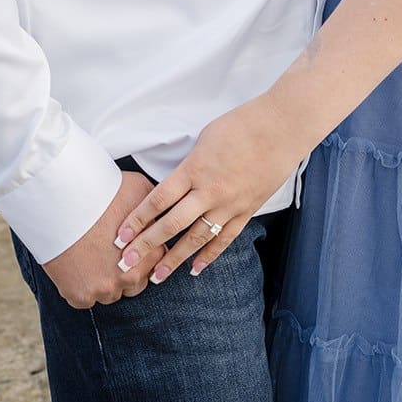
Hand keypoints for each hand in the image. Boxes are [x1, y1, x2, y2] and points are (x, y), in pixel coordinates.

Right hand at [41, 171, 165, 307]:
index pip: (157, 261)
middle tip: (114, 252)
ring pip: (112, 293)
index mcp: (148, 254)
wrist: (60, 199)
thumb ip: (157, 207)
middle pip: (136, 282)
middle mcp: (129, 277)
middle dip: (129, 269)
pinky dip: (84, 287)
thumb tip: (164, 213)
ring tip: (96, 259)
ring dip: (107, 281)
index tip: (132, 242)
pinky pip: (87, 299)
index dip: (145, 250)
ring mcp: (103, 289)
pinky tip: (80, 268)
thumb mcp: (140, 189)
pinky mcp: (79, 295)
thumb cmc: (101, 190)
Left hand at [112, 94, 307, 283]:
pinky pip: (225, 238)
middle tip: (125, 263)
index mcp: (194, 169)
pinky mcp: (247, 210)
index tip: (119, 236)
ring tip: (156, 277)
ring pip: (197, 238)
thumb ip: (189, 165)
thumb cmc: (241, 125)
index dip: (137, 220)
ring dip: (174, 259)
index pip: (158, 200)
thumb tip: (177, 182)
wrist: (281, 128)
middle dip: (146, 246)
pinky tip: (195, 269)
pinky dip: (209, 255)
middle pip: (171, 224)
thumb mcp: (205, 138)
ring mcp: (230, 204)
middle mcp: (209, 192)